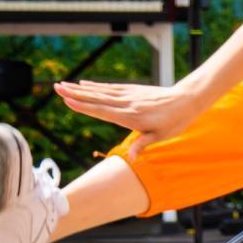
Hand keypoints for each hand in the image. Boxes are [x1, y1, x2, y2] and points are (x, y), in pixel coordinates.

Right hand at [52, 79, 201, 159]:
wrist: (186, 100)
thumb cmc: (174, 122)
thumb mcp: (160, 137)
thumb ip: (143, 145)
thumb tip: (131, 158)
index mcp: (131, 117)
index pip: (102, 111)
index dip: (84, 106)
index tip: (67, 101)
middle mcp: (127, 104)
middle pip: (96, 98)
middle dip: (75, 94)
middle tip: (56, 88)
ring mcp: (129, 95)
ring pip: (101, 91)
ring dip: (81, 88)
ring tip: (63, 84)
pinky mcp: (132, 90)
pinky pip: (110, 88)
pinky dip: (96, 86)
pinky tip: (85, 84)